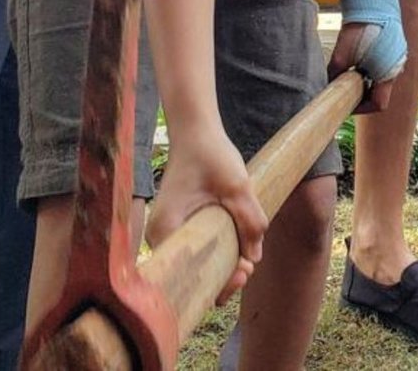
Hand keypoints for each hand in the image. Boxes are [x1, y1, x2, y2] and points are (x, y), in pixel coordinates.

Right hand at [146, 129, 267, 304]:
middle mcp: (162, 237)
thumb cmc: (210, 154)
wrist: (196, 132)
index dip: (215, 284)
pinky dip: (218, 253)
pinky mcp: (181, 227)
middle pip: (191, 277)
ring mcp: (171, 233)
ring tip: (247, 259)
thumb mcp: (237, 186)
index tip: (242, 272)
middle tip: (248, 268)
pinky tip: (238, 248)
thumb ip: (250, 221)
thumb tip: (254, 258)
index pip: (186, 278)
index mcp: (167, 229)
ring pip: (196, 265)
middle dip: (221, 279)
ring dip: (222, 266)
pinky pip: (199, 251)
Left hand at [329, 22, 395, 113]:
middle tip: (344, 91)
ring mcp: (396, 58)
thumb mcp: (341, 55)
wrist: (372, 1)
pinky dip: (369, 69)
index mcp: (387, 74)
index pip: (378, 104)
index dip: (362, 108)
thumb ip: (335, 74)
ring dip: (365, 81)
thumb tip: (325, 86)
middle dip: (362, 94)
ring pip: (380, 79)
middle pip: (379, 92)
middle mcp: (395, 68)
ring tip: (349, 75)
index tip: (347, 104)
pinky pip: (383, 66)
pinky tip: (357, 61)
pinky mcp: (394, 48)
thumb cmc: (359, 28)